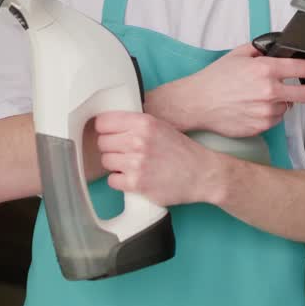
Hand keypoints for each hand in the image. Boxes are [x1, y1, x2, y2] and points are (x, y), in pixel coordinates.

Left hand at [94, 110, 217, 206]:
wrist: (202, 174)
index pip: (103, 122)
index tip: (108, 134)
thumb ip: (136, 124)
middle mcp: (138, 140)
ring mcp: (136, 163)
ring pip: (105, 161)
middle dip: (111, 148)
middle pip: (102, 143)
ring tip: (131, 165)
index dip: (105, 129)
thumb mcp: (160, 126)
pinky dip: (120, 181)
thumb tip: (109, 125)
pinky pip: (112, 180)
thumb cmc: (182, 151)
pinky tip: (133, 177)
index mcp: (144, 123)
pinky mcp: (136, 183)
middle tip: (123, 152)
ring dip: (115, 165)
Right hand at [154, 44, 304, 137]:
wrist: (197, 103)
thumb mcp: (237, 55)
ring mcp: (266, 111)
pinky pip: (276, 119)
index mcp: (265, 69)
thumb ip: (259, 49)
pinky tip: (255, 107)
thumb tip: (276, 48)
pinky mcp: (261, 126)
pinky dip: (271, 113)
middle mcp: (269, 91)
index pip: (304, 68)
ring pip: (289, 106)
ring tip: (263, 97)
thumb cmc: (214, 80)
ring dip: (284, 101)